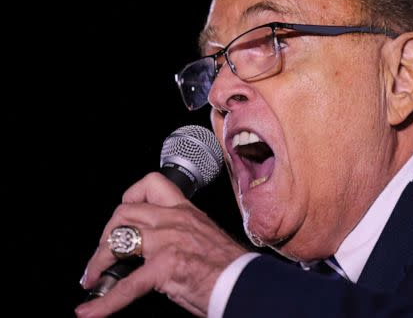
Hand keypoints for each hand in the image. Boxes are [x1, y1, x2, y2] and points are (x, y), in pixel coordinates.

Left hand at [75, 172, 246, 316]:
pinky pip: (126, 286)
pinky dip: (104, 302)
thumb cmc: (229, 266)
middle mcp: (175, 220)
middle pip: (124, 212)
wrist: (246, 283)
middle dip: (106, 234)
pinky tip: (90, 311)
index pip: (152, 184)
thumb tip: (152, 250)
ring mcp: (168, 242)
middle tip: (103, 255)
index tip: (123, 215)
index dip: (130, 197)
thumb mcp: (202, 236)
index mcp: (186, 211)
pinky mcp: (164, 268)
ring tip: (92, 279)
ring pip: (118, 240)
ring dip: (98, 261)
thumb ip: (178, 234)